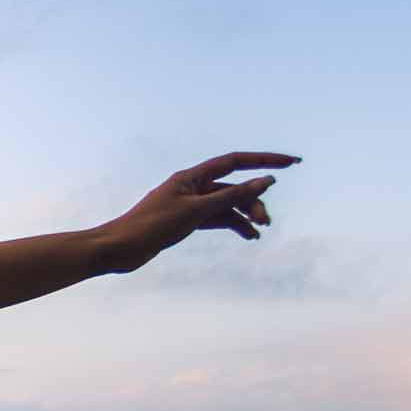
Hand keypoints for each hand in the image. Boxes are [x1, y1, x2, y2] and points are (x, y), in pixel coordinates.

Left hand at [96, 150, 300, 274]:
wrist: (118, 249)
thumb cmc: (151, 226)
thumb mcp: (197, 211)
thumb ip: (232, 197)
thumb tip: (265, 181)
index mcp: (191, 177)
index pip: (235, 161)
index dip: (264, 160)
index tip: (292, 163)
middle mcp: (192, 186)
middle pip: (233, 186)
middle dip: (253, 200)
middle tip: (266, 221)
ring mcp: (189, 204)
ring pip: (226, 204)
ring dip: (245, 215)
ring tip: (260, 231)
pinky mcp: (186, 222)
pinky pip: (217, 219)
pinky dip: (233, 225)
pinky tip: (249, 236)